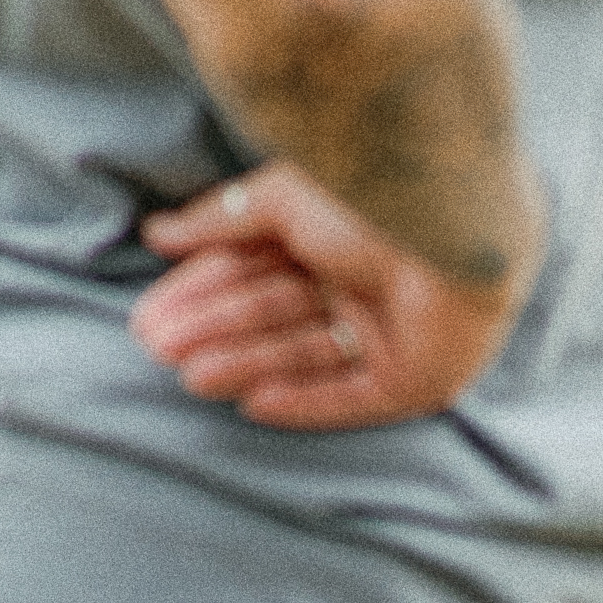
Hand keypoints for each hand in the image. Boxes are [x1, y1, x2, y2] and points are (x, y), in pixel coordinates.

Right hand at [131, 161, 526, 429]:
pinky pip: (351, 395)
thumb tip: (157, 232)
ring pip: (302, 354)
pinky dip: (304, 401)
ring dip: (245, 365)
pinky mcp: (412, 377)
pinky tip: (254, 404)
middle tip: (159, 350)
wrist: (452, 226)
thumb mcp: (281, 199)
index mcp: (330, 233)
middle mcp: (357, 280)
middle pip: (271, 313)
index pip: (253, 269)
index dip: (201, 291)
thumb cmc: (366, 198)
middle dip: (214, 330)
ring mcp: (386, 330)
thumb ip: (220, 220)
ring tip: (192, 375)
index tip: (150, 317)